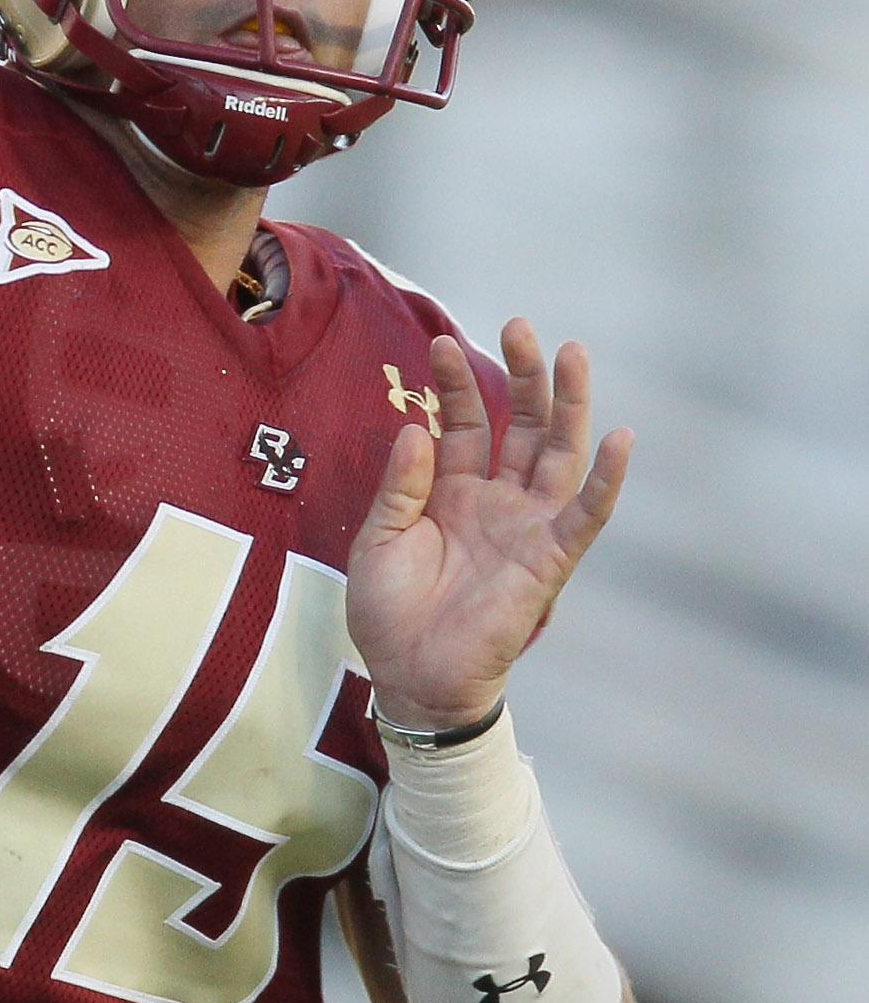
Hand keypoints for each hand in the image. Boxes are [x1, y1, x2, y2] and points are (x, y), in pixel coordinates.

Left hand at [347, 319, 630, 731]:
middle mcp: (495, 500)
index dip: (455, 385)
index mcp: (452, 492)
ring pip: (557, 453)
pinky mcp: (550, 559)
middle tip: (518, 325)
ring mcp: (526, 526)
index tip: (439, 344)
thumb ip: (402, 484)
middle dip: (521, 375)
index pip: (464, 423)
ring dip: (567, 405)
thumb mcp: (379, 538)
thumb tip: (418, 428)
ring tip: (570, 352)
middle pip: (519, 425)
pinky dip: (607, 479)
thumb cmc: (390, 613)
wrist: (410, 676)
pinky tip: (622, 437)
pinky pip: (587, 515)